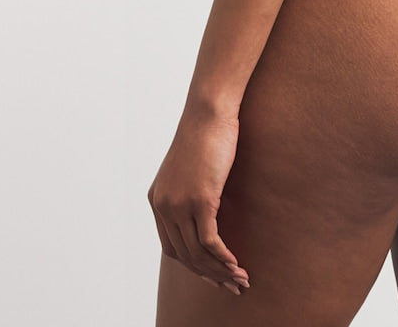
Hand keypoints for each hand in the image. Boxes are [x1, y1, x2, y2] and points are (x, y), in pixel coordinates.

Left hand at [147, 106, 250, 295]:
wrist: (209, 112)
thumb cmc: (206, 133)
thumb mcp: (191, 167)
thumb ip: (190, 189)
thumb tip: (205, 209)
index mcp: (157, 200)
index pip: (172, 247)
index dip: (193, 266)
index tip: (213, 275)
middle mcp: (163, 206)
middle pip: (184, 255)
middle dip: (209, 275)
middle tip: (230, 286)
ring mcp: (180, 204)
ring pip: (198, 252)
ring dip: (220, 270)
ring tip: (240, 279)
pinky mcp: (200, 200)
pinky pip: (210, 241)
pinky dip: (224, 257)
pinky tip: (236, 264)